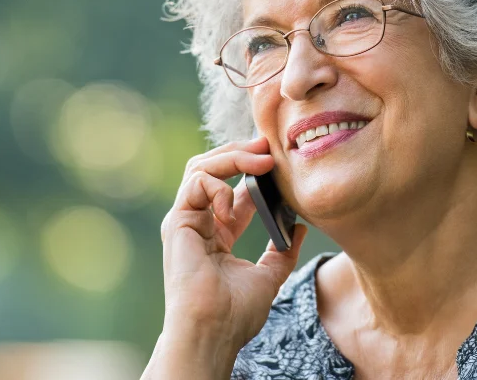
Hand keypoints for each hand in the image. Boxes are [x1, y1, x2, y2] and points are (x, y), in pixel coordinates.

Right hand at [160, 136, 307, 350]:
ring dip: (232, 157)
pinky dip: (219, 187)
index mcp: (217, 233)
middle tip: (267, 145)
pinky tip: (232, 210)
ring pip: (201, 168)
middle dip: (240, 153)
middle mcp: (198, 221)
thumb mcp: (268, 277)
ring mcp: (186, 219)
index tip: (277, 160)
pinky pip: (196, 183)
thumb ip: (282, 252)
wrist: (212, 331)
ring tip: (260, 160)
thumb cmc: (235, 312)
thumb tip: (299, 227)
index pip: (233, 189)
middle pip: (213, 170)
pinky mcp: (177, 220)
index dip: (253, 170)